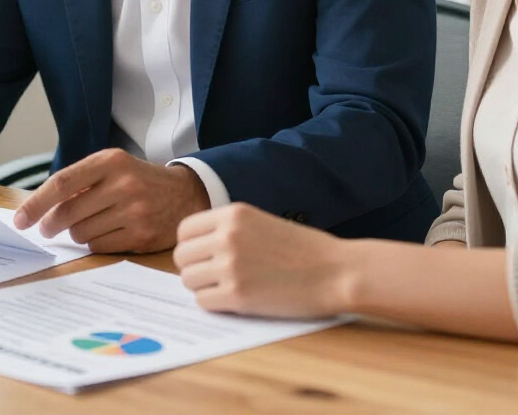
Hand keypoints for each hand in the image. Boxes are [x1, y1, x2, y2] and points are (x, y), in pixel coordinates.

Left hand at [12, 148, 208, 252]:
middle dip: (51, 224)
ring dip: (77, 232)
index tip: (20, 219)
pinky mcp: (141, 236)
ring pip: (81, 232)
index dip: (36, 203)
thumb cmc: (139, 180)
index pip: (62, 183)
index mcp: (111, 161)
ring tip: (92, 222)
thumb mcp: (113, 168)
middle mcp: (123, 184)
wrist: (185, 194)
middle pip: (67, 212)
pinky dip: (96, 242)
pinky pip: (99, 246)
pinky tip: (108, 232)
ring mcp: (134, 211)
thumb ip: (81, 182)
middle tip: (47, 228)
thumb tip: (40, 208)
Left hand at [174, 203, 356, 317]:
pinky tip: (232, 300)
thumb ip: (229, 229)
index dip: (191, 246)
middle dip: (193, 268)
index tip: (202, 256)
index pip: (185, 230)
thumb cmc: (302, 249)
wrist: (335, 271)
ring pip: (188, 280)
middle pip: (182, 256)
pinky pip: (203, 301)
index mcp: (233, 214)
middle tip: (212, 276)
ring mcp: (231, 266)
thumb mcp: (262, 222)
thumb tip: (196, 246)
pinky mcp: (238, 295)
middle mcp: (227, 236)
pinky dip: (213, 303)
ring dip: (201, 286)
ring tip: (224, 287)